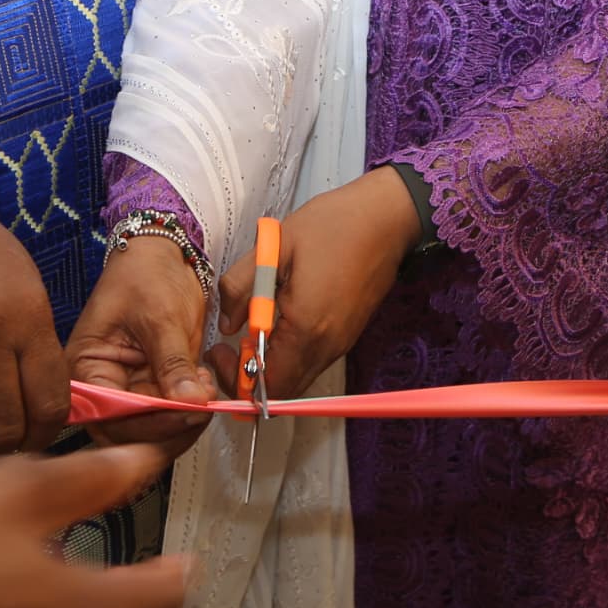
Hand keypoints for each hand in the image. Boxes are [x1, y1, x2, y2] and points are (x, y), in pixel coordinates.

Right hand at [67, 235, 219, 456]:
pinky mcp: (153, 388)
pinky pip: (171, 413)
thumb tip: (189, 402)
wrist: (164, 257)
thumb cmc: (145, 275)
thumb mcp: (159, 316)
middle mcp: (102, 387)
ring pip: (155, 429)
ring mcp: (129, 390)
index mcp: (85, 369)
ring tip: (205, 387)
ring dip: (186, 417)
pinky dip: (192, 407)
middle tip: (203, 403)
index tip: (186, 410)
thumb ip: (172, 362)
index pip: (110, 413)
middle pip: (129, 431)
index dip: (150, 420)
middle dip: (171, 423)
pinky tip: (203, 384)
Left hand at [209, 168, 421, 403]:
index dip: (236, 377)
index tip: (220, 350)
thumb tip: (227, 323)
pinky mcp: (348, 335)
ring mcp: (342, 343)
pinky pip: (313, 360)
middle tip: (232, 343)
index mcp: (305, 327)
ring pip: (298, 377)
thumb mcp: (272, 245)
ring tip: (255, 325)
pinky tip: (280, 319)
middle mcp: (327, 346)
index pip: (266, 384)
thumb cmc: (333, 225)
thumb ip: (240, 286)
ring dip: (270, 364)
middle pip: (283, 390)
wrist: (387, 217)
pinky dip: (289, 353)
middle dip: (250, 376)